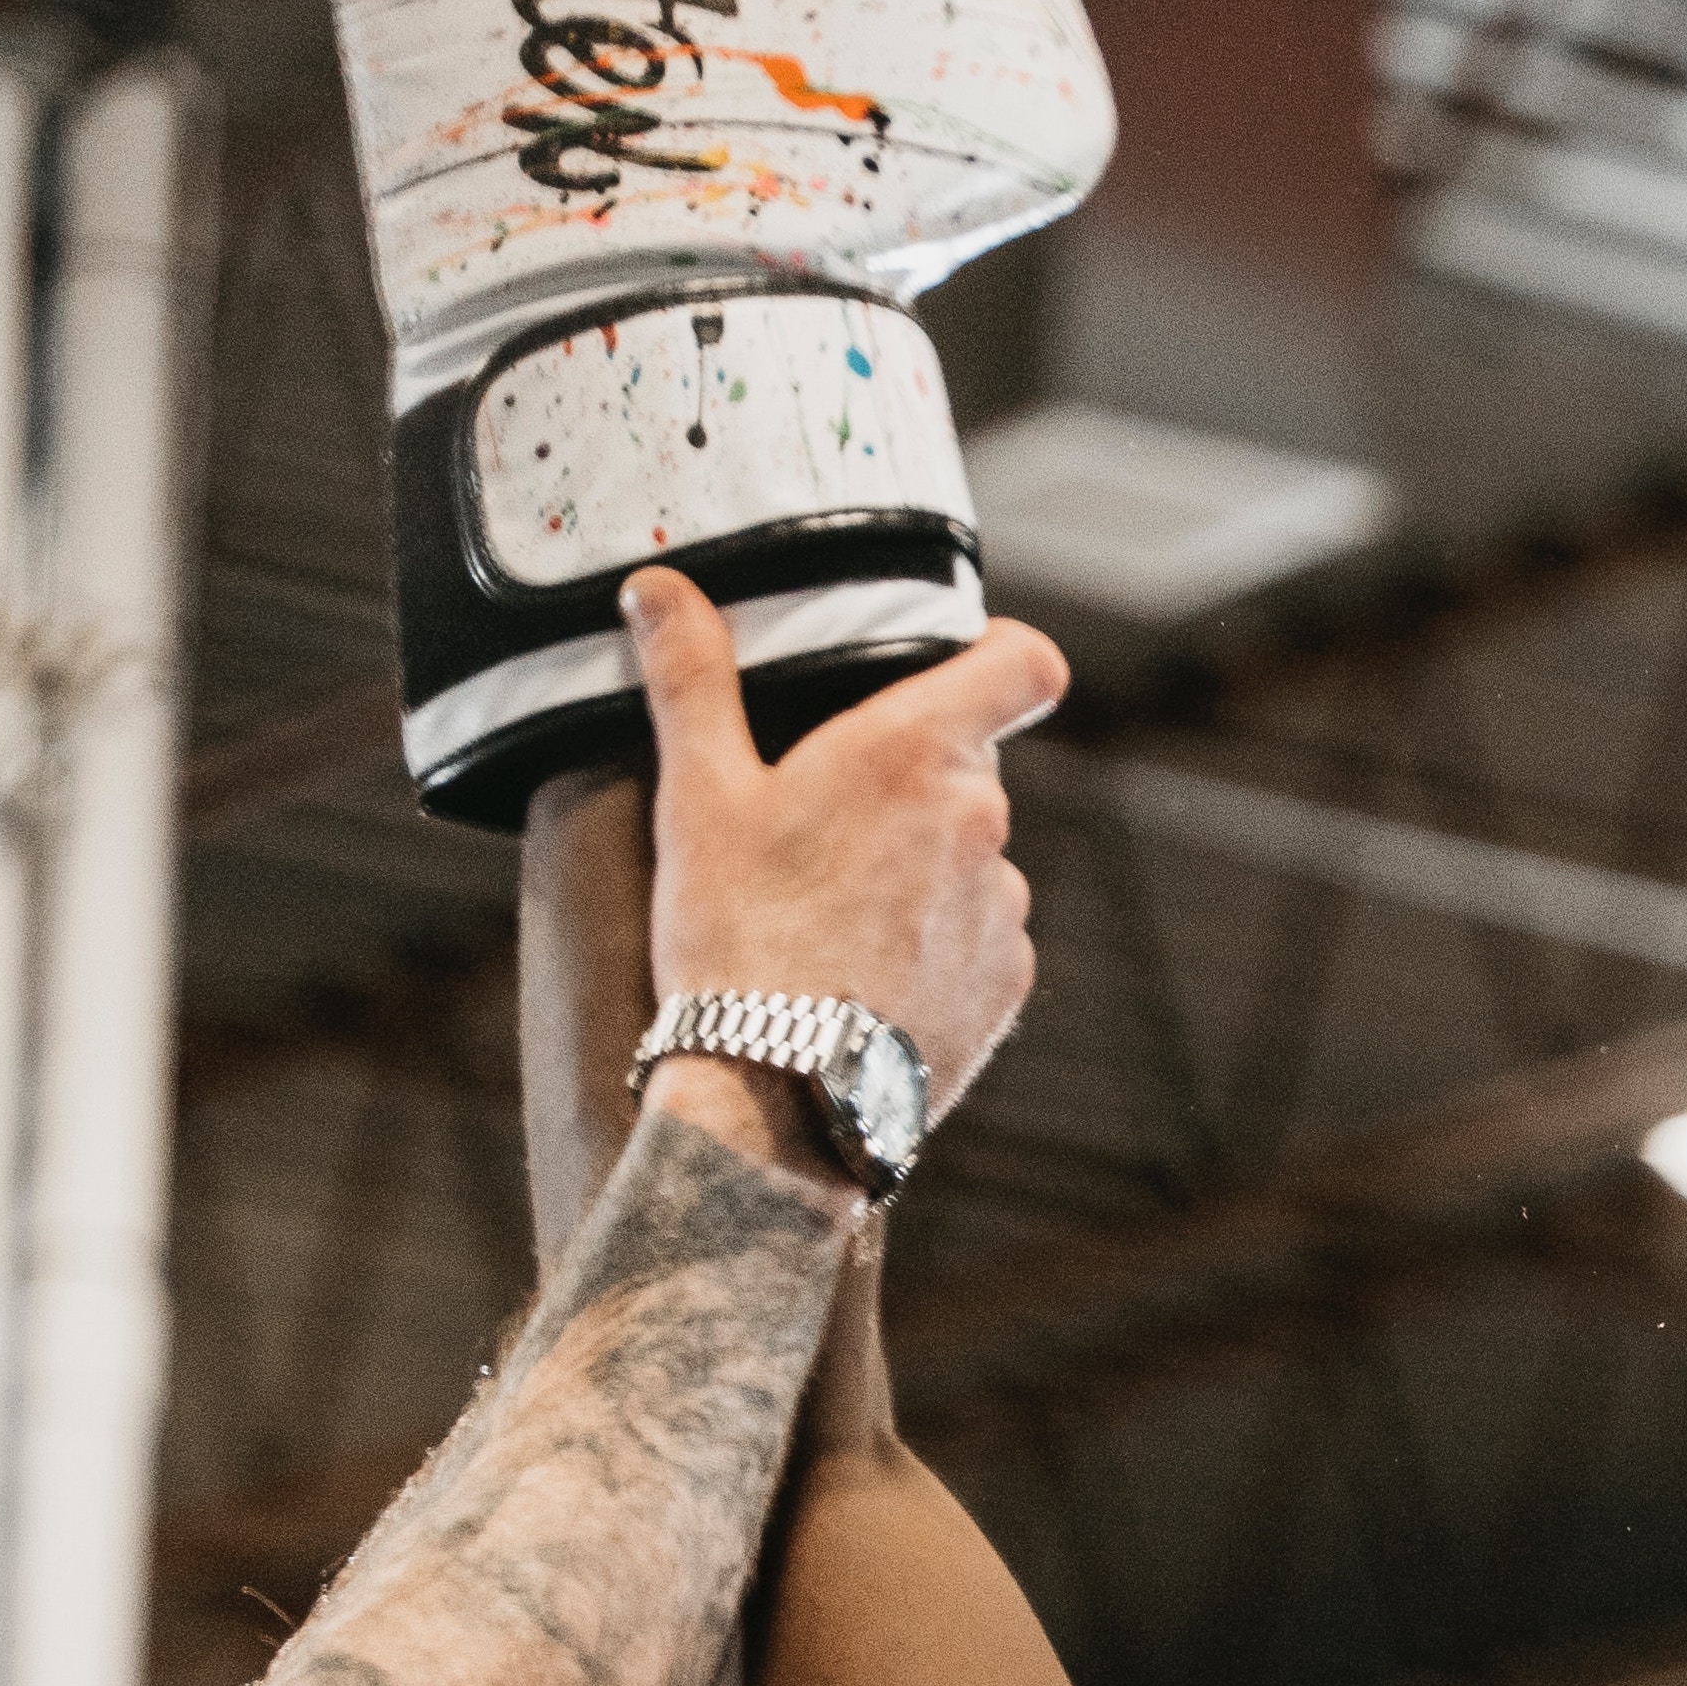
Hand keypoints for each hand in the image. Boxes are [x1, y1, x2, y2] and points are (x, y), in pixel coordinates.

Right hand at [626, 566, 1052, 1125]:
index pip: (1026, 663)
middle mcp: (981, 820)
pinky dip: (936, 938)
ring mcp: (1002, 905)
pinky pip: (982, 932)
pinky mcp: (1008, 980)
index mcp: (916, 752)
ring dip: (924, 863)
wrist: (779, 1096)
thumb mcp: (696, 794)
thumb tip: (660, 589)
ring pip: (974, 853)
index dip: (1004, 652)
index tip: (963, 660)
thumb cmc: (735, 938)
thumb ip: (690, 678)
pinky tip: (866, 968)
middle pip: (971, 764)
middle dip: (911, 777)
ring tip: (835, 909)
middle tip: (824, 816)